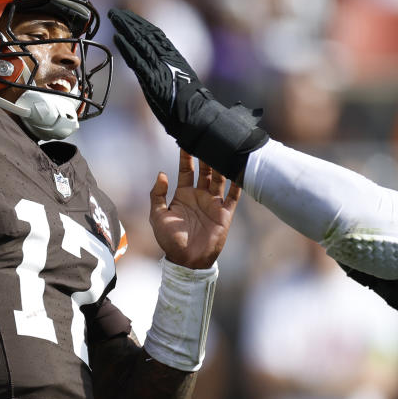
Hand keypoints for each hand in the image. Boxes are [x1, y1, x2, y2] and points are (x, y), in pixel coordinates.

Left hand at [108, 8, 267, 180]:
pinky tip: (116, 36)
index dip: (143, 26)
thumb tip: (166, 80)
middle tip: (116, 12)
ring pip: (141, 42)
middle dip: (131, 21)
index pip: (158, 37)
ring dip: (125, 27)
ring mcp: (161, 68)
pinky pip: (137, 59)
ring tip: (112, 16)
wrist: (199, 120)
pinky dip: (126, 47)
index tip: (131, 17)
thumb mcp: (182, 89)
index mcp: (176, 60)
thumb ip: (173, 79)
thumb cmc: (195, 110)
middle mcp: (169, 60)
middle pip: (147, 35)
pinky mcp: (153, 78)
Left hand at [149, 149, 240, 268]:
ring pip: (219, 178)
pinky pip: (233, 195)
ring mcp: (213, 203)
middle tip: (207, 138)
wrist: (187, 260)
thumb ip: (157, 195)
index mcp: (183, 195)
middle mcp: (200, 196)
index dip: (186, 156)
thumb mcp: (157, 216)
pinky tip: (240, 169)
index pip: (186, 170)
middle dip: (205, 155)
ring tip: (222, 147)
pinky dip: (238, 182)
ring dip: (220, 164)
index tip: (186, 140)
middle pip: (205, 170)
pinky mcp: (225, 213)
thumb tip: (162, 174)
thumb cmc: (170, 240)